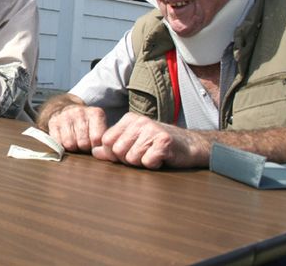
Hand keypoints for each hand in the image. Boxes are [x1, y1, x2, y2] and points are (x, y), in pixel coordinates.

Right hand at [47, 105, 108, 151]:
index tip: (94, 145)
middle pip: (83, 143)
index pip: (97, 138)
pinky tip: (65, 139)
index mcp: (95, 113)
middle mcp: (80, 112)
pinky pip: (58, 143)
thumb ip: (104, 138)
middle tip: (84, 143)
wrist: (66, 110)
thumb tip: (104, 153)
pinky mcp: (53, 122)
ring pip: (70, 144)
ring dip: (73, 147)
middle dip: (84, 147)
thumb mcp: (99, 126)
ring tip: (75, 141)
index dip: (96, 147)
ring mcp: (65, 116)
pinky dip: (61, 145)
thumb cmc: (86, 124)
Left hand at [92, 112, 208, 168]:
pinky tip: (161, 158)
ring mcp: (152, 129)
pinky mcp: (164, 141)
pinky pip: (147, 162)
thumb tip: (94, 153)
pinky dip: (154, 165)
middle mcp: (139, 121)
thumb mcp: (133, 143)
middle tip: (143, 155)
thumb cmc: (158, 145)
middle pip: (118, 151)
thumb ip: (112, 147)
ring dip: (142, 162)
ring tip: (153, 155)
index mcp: (129, 119)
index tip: (129, 152)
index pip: (107, 141)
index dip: (114, 153)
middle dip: (128, 159)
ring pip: (131, 158)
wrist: (191, 146)